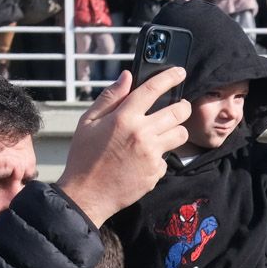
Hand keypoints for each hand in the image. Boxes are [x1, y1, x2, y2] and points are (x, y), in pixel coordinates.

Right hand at [58, 66, 191, 225]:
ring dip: (175, 131)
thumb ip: (109, 97)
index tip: (180, 72)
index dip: (170, 77)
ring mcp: (151, 154)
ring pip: (180, 134)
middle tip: (180, 107)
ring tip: (162, 134)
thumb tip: (127, 77)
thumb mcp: (88, 122)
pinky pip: (167, 158)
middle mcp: (141, 133)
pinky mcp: (156, 172)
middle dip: (183, 107)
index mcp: (123, 117)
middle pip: (178, 112)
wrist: (87, 195)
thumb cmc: (84, 157)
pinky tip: (143, 160)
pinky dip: (159, 157)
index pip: (153, 89)